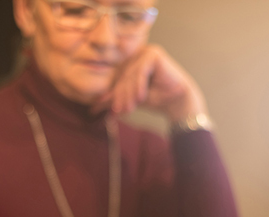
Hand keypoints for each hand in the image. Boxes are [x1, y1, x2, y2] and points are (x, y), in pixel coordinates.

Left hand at [92, 44, 208, 121]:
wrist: (176, 101)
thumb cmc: (155, 98)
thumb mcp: (130, 100)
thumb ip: (113, 100)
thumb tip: (92, 108)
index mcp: (130, 62)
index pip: (117, 79)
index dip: (114, 96)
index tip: (112, 113)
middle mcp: (136, 54)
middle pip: (123, 78)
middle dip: (120, 97)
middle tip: (119, 112)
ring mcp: (145, 52)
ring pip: (130, 76)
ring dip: (128, 94)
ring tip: (129, 109)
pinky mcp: (153, 54)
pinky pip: (141, 71)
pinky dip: (139, 85)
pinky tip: (141, 97)